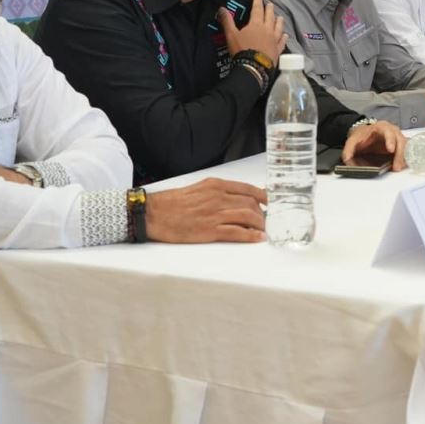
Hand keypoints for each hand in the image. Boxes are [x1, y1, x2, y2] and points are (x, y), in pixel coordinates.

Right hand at [144, 178, 266, 242]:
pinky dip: (250, 236)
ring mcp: (215, 214)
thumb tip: (235, 198)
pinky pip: (237, 232)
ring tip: (265, 230)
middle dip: (263, 213)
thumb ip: (218, 192)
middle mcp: (218, 197)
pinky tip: (257, 238)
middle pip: (251, 203)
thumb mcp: (198, 189)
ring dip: (260, 224)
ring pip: (248, 217)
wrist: (152, 214)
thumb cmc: (172, 203)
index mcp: (216, 185)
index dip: (263, 196)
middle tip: (267, 220)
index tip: (271, 202)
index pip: (248, 189)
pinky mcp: (210, 230)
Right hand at [220, 0, 283, 62]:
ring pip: (278, 27)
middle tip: (270, 4)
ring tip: (279, 16)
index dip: (257, 1)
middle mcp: (267, 29)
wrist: (253, 67)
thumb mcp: (231, 35)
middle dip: (269, 9)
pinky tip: (285, 35)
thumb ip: (227, 21)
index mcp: (256, 24)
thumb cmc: (242, 49)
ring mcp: (274, 40)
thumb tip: (222, 9)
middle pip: (270, 16)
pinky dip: (284, 37)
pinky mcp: (278, 50)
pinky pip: (282, 41)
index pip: (257, 9)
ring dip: (279, 21)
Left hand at [343, 120, 405, 170]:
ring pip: (406, 147)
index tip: (390, 149)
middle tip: (396, 166)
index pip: (389, 132)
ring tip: (398, 168)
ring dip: (404, 158)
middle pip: (401, 141)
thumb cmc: (362, 135)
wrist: (365, 134)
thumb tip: (347, 159)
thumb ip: (349, 149)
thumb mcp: (353, 140)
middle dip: (400, 154)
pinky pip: (407, 152)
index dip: (391, 140)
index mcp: (381, 127)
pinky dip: (406, 159)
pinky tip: (402, 166)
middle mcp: (392, 131)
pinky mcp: (400, 146)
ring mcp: (398, 138)